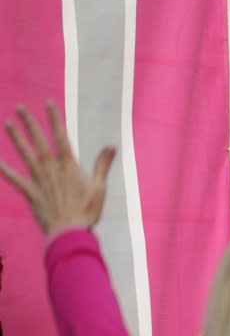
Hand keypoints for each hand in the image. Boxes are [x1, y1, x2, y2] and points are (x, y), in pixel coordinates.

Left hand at [0, 104, 113, 236]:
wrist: (70, 232)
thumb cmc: (88, 211)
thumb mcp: (100, 187)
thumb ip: (103, 165)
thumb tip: (111, 147)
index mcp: (68, 166)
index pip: (60, 136)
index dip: (54, 119)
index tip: (48, 104)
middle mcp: (51, 169)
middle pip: (38, 141)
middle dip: (29, 123)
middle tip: (20, 108)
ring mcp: (38, 180)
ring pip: (25, 154)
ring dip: (16, 138)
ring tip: (8, 124)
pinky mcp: (30, 192)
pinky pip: (13, 178)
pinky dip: (3, 169)